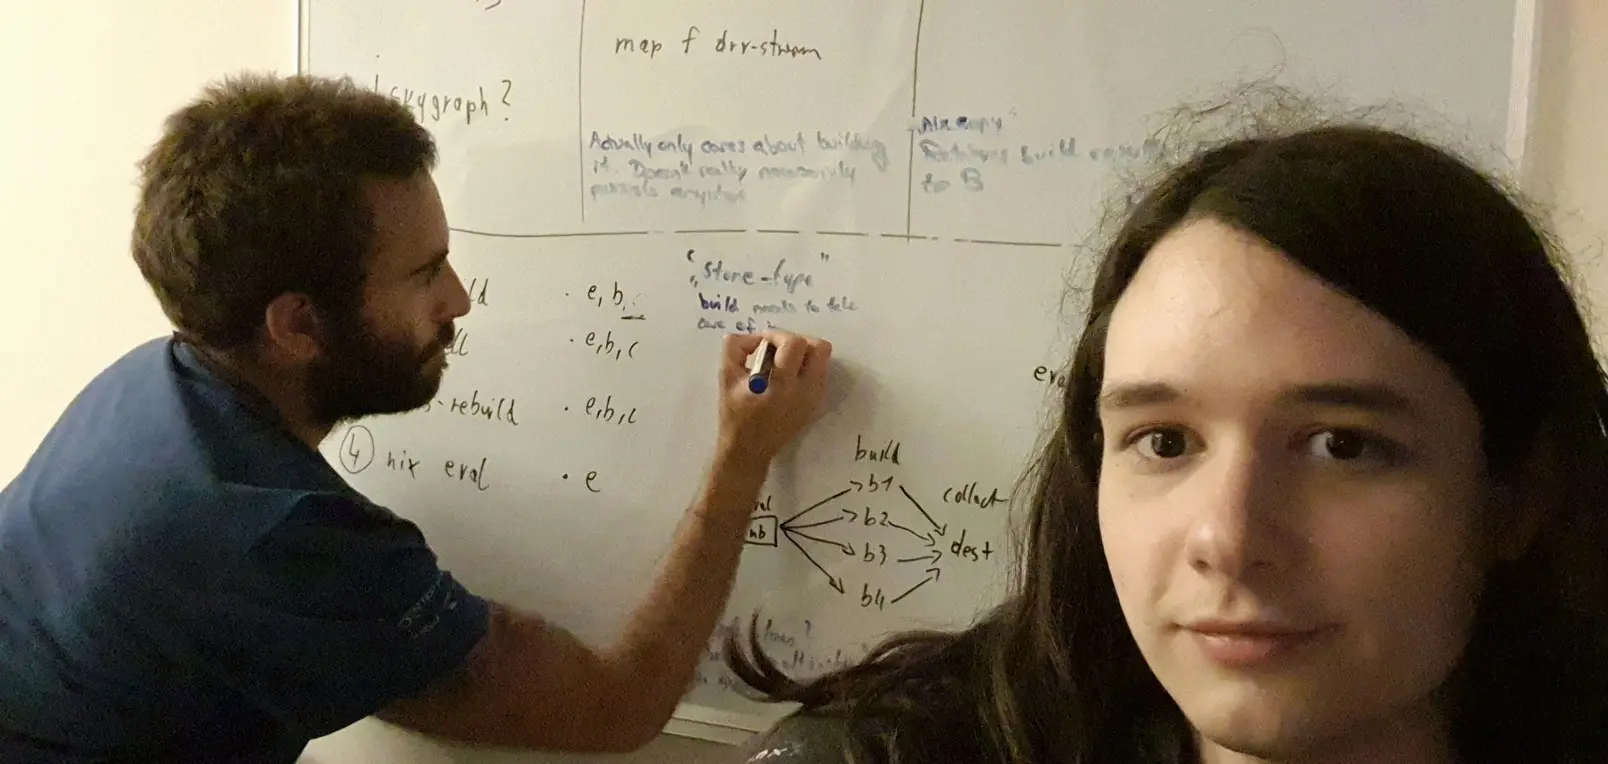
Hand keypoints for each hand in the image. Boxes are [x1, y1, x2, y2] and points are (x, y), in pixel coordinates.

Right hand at [714, 330, 831, 470]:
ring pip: (823, 360)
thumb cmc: (735, 415)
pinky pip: (819, 375)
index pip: (795, 344)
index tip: (762, 342)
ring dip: (803, 353)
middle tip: (777, 349)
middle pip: (820, 348)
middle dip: (797, 341)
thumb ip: (735, 348)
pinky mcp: (816, 405)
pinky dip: (805, 368)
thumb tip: (754, 338)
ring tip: (782, 363)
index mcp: (782, 385)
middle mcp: (805, 391)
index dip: (777, 335)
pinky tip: (786, 377)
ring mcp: (814, 399)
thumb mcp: (726, 378)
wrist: (749, 450)